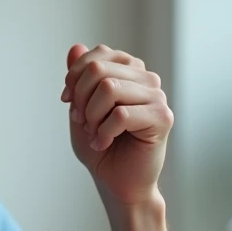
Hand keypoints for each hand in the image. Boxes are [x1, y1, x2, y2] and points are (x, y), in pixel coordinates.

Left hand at [61, 44, 172, 205]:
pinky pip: (121, 114)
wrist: (117, 183)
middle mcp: (146, 79)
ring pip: (109, 88)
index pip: (97, 55)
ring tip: (96, 134)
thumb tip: (75, 46)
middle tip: (83, 123)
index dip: (74, 78)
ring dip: (92, 117)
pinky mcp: (163, 117)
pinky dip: (104, 132)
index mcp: (130, 71)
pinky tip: (104, 143)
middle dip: (80, 99)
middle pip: (99, 70)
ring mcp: (157, 96)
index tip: (68, 102)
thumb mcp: (80, 108)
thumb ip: (78, 78)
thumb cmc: (102, 147)